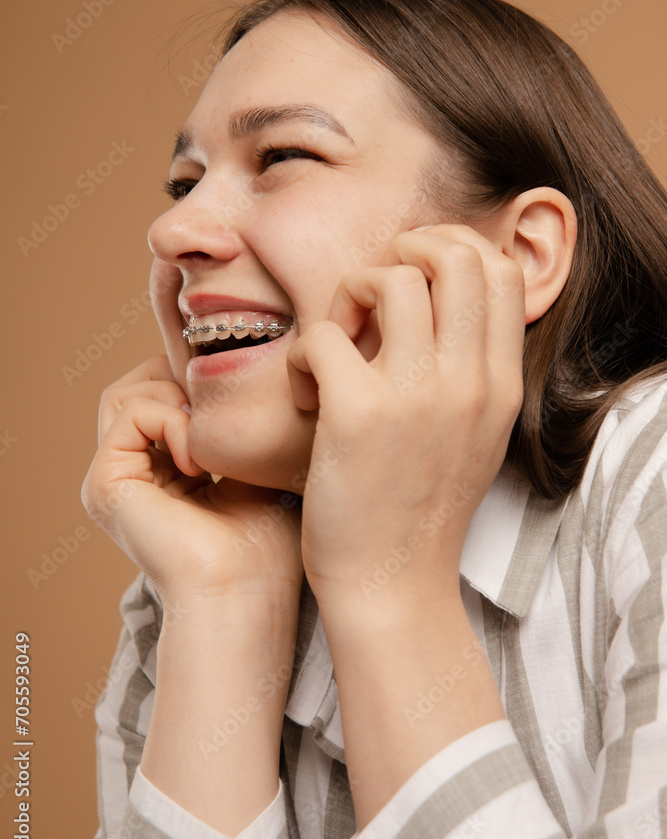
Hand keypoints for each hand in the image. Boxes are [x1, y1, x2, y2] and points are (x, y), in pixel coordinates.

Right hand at [81, 355, 302, 605]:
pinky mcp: (104, 484)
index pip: (158, 395)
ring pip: (125, 394)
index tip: (235, 396)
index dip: (194, 381)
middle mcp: (130, 475)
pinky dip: (171, 423)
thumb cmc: (264, 543)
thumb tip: (233, 372)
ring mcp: (112, 479)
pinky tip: (201, 462)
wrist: (245, 592)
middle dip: (179, 379)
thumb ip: (232, 424)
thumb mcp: (252, 466)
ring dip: (176, 400)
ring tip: (209, 440)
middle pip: (134, 387)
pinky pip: (129, 415)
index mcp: (161, 473)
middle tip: (218, 410)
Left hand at [286, 224, 524, 605]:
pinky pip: (323, 334)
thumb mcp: (473, 436)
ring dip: (350, 294)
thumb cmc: (419, 510)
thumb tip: (435, 298)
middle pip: (453, 255)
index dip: (454, 250)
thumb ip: (469, 370)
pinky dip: (302, 354)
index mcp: (501, 385)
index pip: (503, 269)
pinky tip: (306, 392)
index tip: (414, 277)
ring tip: (338, 343)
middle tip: (370, 296)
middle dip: (403, 250)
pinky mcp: (358, 415)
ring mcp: (418, 397)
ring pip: (389, 277)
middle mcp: (470, 383)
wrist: (393, 588)